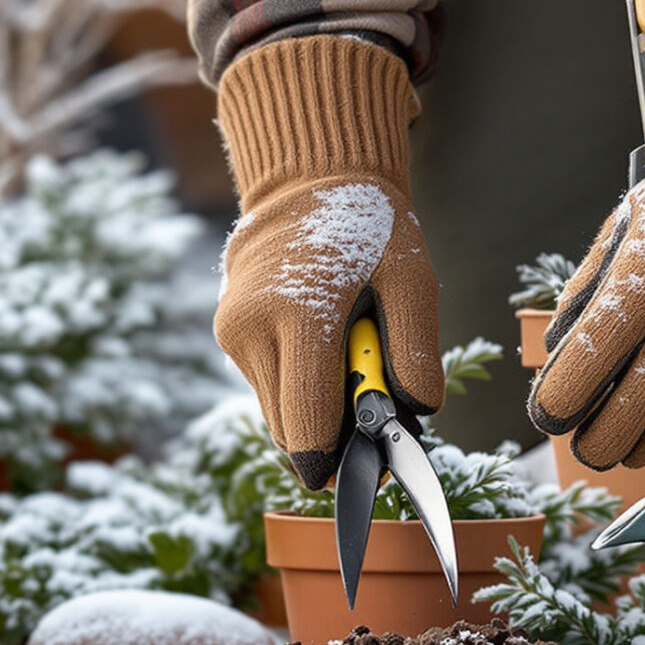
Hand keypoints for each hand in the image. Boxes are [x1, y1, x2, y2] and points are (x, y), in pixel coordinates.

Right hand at [213, 35, 441, 487]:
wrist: (310, 177)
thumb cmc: (370, 228)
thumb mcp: (413, 278)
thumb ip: (416, 348)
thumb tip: (417, 413)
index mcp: (299, 315)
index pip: (307, 426)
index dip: (340, 461)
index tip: (372, 466)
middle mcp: (252, 328)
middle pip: (290, 431)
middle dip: (333, 437)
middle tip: (373, 407)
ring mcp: (232, 332)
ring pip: (275, 414)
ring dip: (314, 409)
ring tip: (348, 360)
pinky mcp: (226, 332)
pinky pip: (266, 386)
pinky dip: (297, 385)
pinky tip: (322, 346)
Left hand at [528, 0, 644, 473]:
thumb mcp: (625, 223)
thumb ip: (586, 287)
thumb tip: (555, 353)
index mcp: (643, 277)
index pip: (587, 360)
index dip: (558, 402)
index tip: (546, 418)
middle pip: (629, 407)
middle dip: (597, 441)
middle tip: (586, 445)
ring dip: (642, 448)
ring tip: (625, 447)